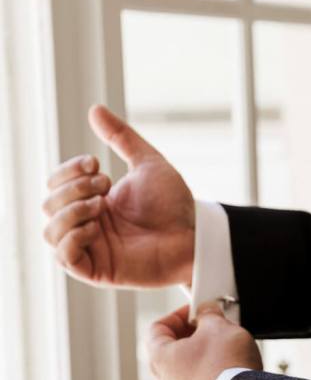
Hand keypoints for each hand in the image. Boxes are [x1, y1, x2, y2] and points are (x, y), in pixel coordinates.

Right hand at [42, 104, 195, 288]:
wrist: (194, 235)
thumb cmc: (174, 204)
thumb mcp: (146, 163)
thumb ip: (121, 137)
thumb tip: (94, 109)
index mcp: (93, 201)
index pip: (55, 185)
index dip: (67, 171)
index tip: (96, 164)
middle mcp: (87, 224)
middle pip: (48, 205)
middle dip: (71, 188)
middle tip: (104, 186)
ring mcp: (91, 248)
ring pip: (49, 231)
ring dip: (69, 212)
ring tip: (100, 205)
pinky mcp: (97, 270)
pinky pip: (63, 257)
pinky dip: (72, 237)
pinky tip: (95, 227)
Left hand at [145, 302, 262, 379]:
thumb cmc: (225, 368)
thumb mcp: (218, 326)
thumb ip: (208, 313)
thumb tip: (208, 311)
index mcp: (159, 358)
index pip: (157, 328)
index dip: (178, 315)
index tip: (196, 311)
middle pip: (171, 349)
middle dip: (192, 335)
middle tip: (212, 327)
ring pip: (185, 369)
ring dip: (202, 355)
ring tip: (224, 348)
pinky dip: (210, 375)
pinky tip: (229, 370)